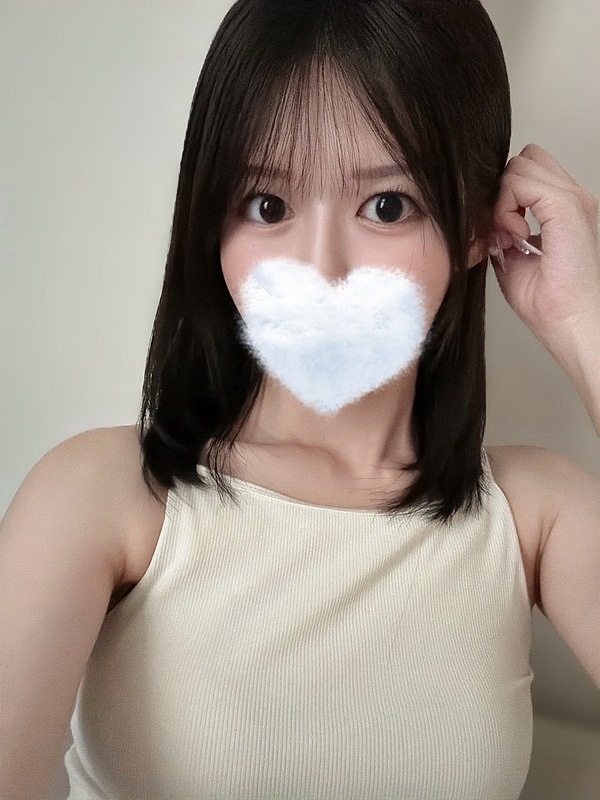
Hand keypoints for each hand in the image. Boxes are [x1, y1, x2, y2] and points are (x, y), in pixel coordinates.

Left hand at [491, 144, 599, 358]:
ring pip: (520, 164)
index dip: (506, 195)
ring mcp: (573, 199)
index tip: (502, 232)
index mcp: (565, 211)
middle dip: (504, 190)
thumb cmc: (549, 304)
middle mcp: (573, 199)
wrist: (571, 322)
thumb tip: (484, 219)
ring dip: (503, 198)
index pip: (528, 173)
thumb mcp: (514, 259)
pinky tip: (513, 235)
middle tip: (504, 230)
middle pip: (525, 160)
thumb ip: (501, 232)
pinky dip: (504, 205)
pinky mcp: (566, 205)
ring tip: (511, 236)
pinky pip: (518, 179)